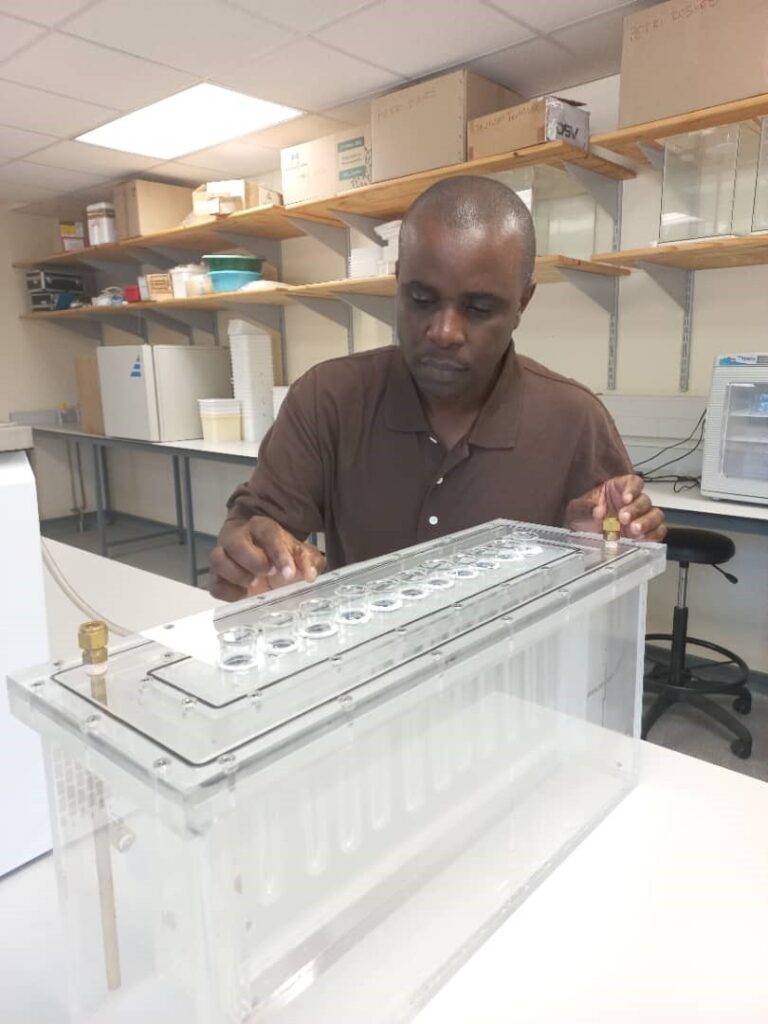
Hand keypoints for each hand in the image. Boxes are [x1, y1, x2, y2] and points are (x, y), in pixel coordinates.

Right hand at [209, 515, 326, 601]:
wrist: (261, 557)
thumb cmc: (281, 554)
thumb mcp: (300, 554)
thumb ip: (309, 561)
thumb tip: (310, 574)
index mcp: (261, 528)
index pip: (268, 534)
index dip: (278, 554)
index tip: (289, 573)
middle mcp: (238, 537)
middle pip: (235, 542)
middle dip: (253, 561)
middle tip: (268, 574)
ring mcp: (224, 556)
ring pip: (218, 559)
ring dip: (236, 574)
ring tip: (253, 583)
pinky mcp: (217, 577)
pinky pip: (214, 584)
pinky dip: (228, 592)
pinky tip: (244, 595)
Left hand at [565, 474, 666, 542]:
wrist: (581, 538)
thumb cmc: (582, 519)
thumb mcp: (575, 510)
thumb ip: (584, 507)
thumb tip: (597, 511)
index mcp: (618, 490)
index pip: (633, 482)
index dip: (633, 489)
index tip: (626, 498)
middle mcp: (632, 502)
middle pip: (645, 500)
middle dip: (636, 509)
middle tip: (624, 518)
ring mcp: (640, 518)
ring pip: (655, 515)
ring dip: (648, 522)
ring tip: (634, 531)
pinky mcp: (645, 534)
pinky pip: (658, 532)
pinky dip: (653, 536)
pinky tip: (642, 540)